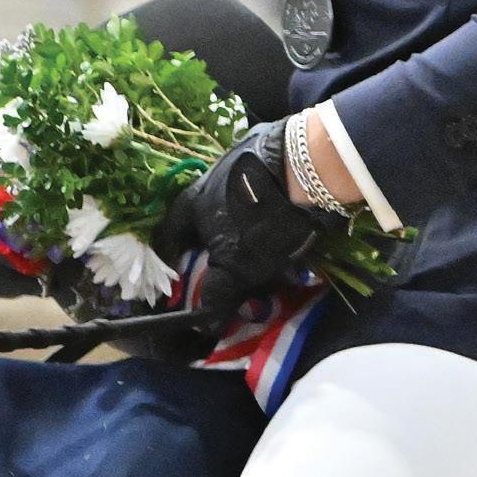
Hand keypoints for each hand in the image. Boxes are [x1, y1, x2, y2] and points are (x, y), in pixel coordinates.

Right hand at [153, 122, 338, 290]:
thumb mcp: (237, 265)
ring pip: (231, 201)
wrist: (306, 168)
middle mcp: (209, 178)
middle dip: (209, 241)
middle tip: (222, 263)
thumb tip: (205, 324)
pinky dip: (264, 206)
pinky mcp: (269, 153)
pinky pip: (259, 186)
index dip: (170, 256)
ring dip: (238, 223)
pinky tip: (280, 219)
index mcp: (192, 203)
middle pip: (200, 216)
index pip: (169, 232)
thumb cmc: (260, 220)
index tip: (178, 274)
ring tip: (257, 245)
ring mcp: (240, 162)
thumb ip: (218, 293)